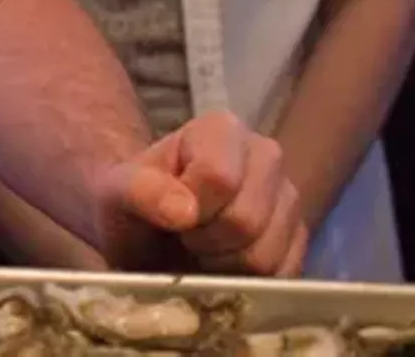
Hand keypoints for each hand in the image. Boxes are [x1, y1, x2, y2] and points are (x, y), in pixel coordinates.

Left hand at [97, 111, 307, 276]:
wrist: (148, 230)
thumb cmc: (133, 204)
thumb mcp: (116, 193)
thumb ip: (141, 191)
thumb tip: (183, 211)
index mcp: (222, 130)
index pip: (220, 178)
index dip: (190, 211)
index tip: (170, 214)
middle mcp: (265, 155)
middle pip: (246, 221)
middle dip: (206, 243)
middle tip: (184, 237)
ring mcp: (287, 198)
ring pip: (267, 256)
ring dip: (225, 267)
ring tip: (203, 250)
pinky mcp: (298, 240)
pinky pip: (283, 278)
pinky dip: (248, 285)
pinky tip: (225, 266)